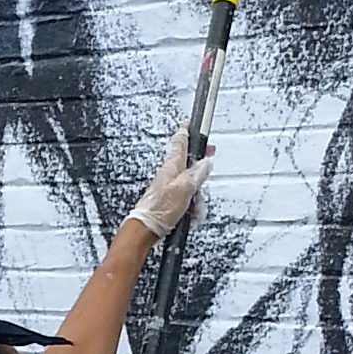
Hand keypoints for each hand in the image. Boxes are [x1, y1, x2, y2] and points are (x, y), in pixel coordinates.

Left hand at [124, 127, 212, 245]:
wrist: (147, 229)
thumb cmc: (160, 209)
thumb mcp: (184, 189)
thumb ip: (197, 174)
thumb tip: (206, 162)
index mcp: (172, 166)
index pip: (180, 142)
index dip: (188, 132)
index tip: (192, 124)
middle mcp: (170, 174)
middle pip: (192, 167)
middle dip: (201, 176)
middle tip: (205, 177)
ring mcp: (171, 188)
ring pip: (193, 187)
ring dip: (197, 200)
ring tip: (193, 209)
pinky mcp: (171, 202)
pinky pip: (188, 201)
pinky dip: (192, 210)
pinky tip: (189, 216)